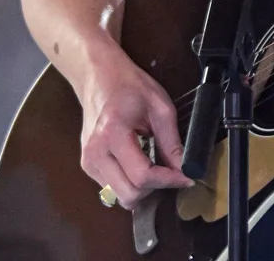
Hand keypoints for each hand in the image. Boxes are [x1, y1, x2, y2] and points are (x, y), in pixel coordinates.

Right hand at [77, 41, 194, 208]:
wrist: (98, 77)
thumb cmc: (129, 87)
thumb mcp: (160, 108)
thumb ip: (173, 142)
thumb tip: (185, 169)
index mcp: (113, 134)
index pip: (142, 175)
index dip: (168, 181)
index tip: (186, 178)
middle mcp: (95, 153)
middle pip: (129, 194)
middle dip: (155, 189)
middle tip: (169, 173)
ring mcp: (88, 161)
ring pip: (120, 197)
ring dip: (142, 189)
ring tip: (152, 165)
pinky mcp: (87, 166)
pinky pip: (112, 188)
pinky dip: (129, 183)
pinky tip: (137, 163)